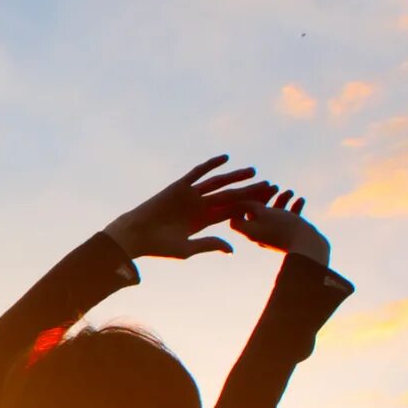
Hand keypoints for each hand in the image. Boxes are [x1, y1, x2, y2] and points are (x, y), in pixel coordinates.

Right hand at [103, 156, 275, 260]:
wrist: (136, 235)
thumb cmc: (159, 246)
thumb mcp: (188, 248)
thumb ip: (210, 244)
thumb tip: (233, 248)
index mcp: (204, 222)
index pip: (232, 212)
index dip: (250, 208)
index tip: (269, 204)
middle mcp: (200, 206)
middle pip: (230, 196)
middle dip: (250, 191)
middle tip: (270, 186)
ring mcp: (191, 195)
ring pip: (218, 183)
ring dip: (235, 176)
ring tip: (253, 171)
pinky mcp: (179, 186)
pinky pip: (197, 172)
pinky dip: (210, 164)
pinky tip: (225, 158)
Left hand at [230, 186, 329, 264]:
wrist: (308, 249)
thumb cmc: (283, 229)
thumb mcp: (264, 212)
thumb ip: (252, 205)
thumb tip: (245, 201)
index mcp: (249, 231)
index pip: (236, 216)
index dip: (241, 203)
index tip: (251, 192)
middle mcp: (259, 235)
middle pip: (256, 213)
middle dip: (265, 197)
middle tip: (274, 186)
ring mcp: (274, 235)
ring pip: (274, 214)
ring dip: (281, 200)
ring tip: (290, 192)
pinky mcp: (289, 236)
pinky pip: (288, 220)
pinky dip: (293, 208)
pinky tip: (301, 200)